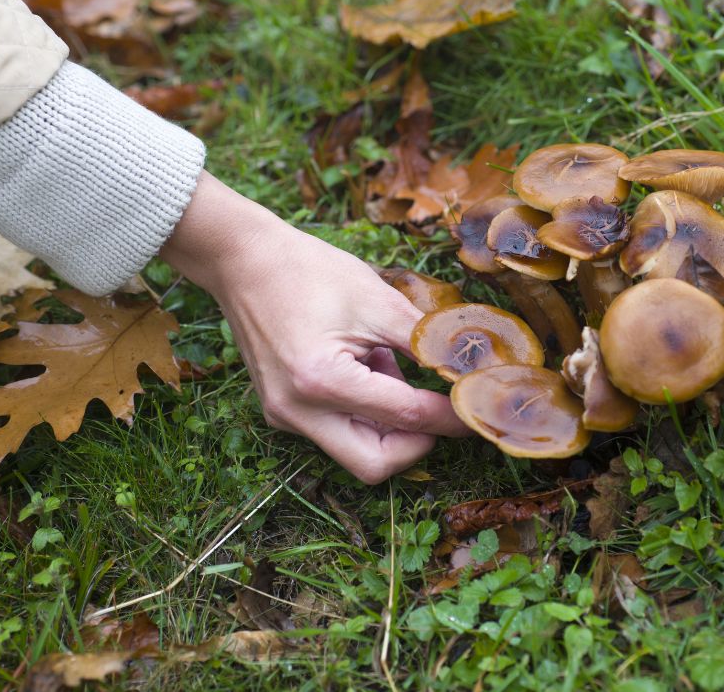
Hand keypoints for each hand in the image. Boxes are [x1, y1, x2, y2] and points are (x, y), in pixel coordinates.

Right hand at [160, 172, 467, 482]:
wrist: (243, 259)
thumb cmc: (309, 271)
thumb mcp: (378, 301)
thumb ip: (426, 342)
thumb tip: (469, 372)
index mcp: (322, 381)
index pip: (405, 417)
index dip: (450, 415)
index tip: (480, 408)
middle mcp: (297, 411)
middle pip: (374, 464)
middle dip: (416, 443)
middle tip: (442, 409)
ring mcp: (283, 416)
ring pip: (354, 451)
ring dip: (388, 425)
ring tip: (388, 366)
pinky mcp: (280, 411)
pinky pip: (334, 431)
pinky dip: (363, 412)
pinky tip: (363, 366)